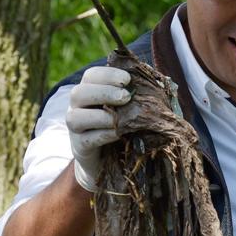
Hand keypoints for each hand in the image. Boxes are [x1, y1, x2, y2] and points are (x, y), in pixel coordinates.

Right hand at [67, 66, 131, 192]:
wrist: (109, 160)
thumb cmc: (123, 127)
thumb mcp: (130, 108)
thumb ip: (138, 94)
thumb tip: (159, 81)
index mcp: (89, 91)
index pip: (91, 76)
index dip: (107, 75)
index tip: (127, 79)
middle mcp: (77, 107)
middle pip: (78, 93)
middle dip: (103, 93)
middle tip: (126, 96)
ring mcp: (75, 129)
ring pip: (75, 117)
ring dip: (100, 116)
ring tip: (120, 118)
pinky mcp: (80, 148)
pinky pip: (86, 139)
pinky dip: (102, 135)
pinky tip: (117, 134)